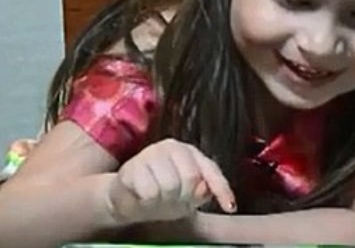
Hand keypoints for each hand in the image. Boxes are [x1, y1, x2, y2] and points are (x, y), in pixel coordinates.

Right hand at [105, 138, 235, 224]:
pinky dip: (147, 201)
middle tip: (173, 200)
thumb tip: (204, 190)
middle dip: (184, 196)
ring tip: (156, 197)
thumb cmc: (160, 194)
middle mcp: (172, 147)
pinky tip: (142, 196)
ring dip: (163, 200)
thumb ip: (202, 191)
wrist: (125, 198)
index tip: (230, 207)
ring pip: (169, 185)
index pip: (211, 171)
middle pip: (191, 177)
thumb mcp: (186, 196)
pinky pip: (149, 192)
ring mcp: (151, 154)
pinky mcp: (132, 167)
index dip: (222, 190)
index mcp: (190, 152)